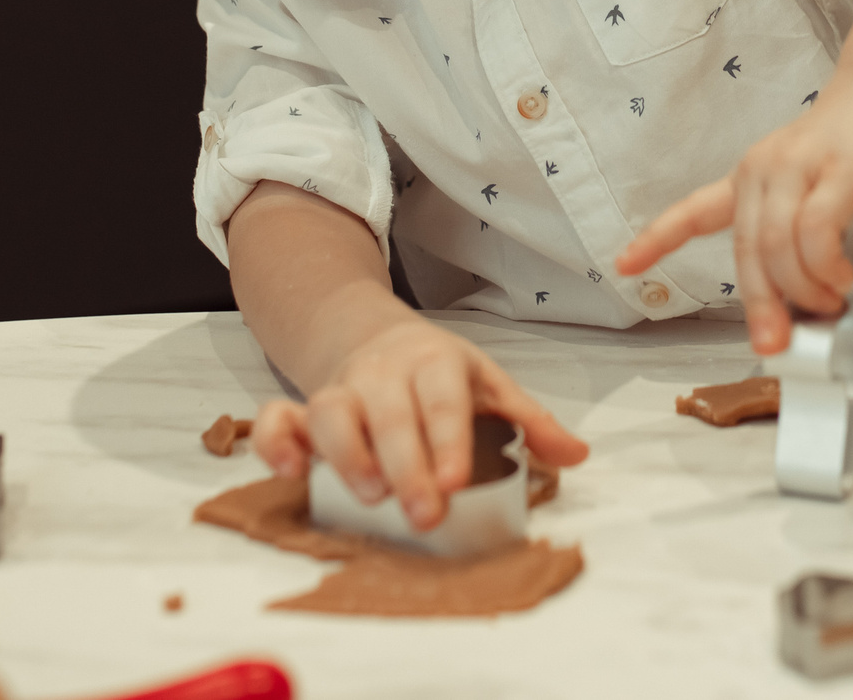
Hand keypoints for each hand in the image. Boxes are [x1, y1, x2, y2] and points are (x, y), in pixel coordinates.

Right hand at [247, 316, 587, 529]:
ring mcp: (340, 388)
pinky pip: (277, 419)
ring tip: (368, 497)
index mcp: (437, 363)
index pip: (443, 399)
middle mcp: (384, 372)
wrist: (375, 337)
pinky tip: (292, 474)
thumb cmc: (440, 376)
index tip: (456, 482)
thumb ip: (530, 424)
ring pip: (331, 412)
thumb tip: (577, 455)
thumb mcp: (489, 388)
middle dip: (406, 466)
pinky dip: (275, 443)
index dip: (447, 440)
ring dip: (346, 455)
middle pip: (390, 414)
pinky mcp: (304, 409)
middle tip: (424, 515)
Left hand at [616, 69, 852, 354]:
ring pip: (777, 250)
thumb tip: (848, 308)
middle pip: (746, 253)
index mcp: (753, 181)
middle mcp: (763, 173)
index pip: (695, 211)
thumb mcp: (838, 207)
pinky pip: (815, 235)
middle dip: (761, 308)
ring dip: (804, 291)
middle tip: (777, 344)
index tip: (624, 265)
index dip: (657, 241)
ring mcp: (795, 169)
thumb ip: (836, 254)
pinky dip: (828, 269)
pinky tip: (846, 278)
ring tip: (833, 301)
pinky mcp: (836, 174)